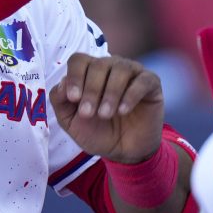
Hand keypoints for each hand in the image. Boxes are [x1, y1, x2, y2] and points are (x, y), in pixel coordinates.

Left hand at [50, 53, 164, 163]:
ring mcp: (133, 73)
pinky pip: (143, 80)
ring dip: (110, 92)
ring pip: (120, 68)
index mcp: (89, 72)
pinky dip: (131, 95)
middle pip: (98, 64)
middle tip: (88, 113)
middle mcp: (111, 67)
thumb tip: (62, 82)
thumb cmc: (97, 132)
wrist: (124, 151)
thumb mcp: (71, 121)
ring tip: (105, 115)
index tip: (73, 99)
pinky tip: (122, 111)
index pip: (79, 60)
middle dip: (90, 89)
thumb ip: (60, 102)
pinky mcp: (151, 84)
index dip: (74, 76)